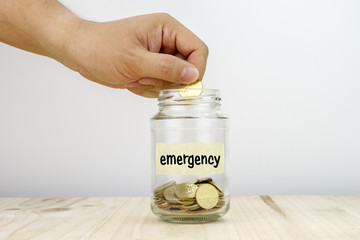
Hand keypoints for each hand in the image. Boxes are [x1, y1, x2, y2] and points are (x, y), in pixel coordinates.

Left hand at [64, 13, 208, 97]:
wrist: (82, 53)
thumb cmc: (101, 47)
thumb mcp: (134, 60)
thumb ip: (166, 68)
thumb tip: (192, 75)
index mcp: (167, 29)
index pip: (198, 49)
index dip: (196, 70)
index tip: (184, 85)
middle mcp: (167, 41)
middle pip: (188, 68)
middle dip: (168, 80)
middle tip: (146, 78)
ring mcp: (160, 56)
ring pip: (175, 80)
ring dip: (156, 85)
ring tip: (136, 77)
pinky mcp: (153, 68)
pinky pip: (162, 86)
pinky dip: (148, 89)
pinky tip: (133, 80)